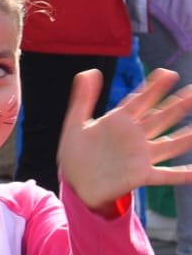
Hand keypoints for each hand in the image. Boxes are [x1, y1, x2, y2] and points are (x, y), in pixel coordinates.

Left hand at [59, 68, 191, 211]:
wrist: (75, 183)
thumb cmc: (76, 153)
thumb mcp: (75, 123)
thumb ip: (83, 98)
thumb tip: (90, 71)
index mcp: (119, 122)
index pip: (140, 101)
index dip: (154, 87)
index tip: (169, 74)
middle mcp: (135, 137)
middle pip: (161, 118)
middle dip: (178, 105)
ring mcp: (140, 156)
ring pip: (170, 144)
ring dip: (186, 136)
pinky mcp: (141, 176)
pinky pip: (166, 175)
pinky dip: (182, 174)